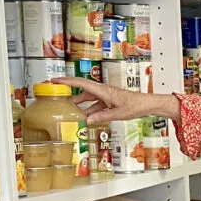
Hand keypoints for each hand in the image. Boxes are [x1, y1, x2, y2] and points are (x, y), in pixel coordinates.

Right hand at [50, 77, 180, 125]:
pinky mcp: (109, 102)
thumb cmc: (135, 105)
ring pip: (89, 100)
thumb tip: (87, 121)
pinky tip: (87, 118)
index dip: (66, 81)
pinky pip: (96, 105)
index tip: (54, 80)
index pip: (80, 83)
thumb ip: (102, 117)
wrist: (146, 105)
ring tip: (70, 111)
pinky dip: (90, 111)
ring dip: (80, 105)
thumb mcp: (117, 114)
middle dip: (70, 93)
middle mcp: (102, 91)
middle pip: (82, 91)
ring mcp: (106, 96)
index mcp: (103, 90)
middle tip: (57, 96)